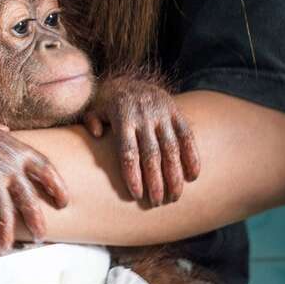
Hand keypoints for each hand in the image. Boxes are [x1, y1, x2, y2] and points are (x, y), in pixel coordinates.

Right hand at [0, 92, 68, 251]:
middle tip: (40, 236)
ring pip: (4, 213)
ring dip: (5, 233)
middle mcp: (11, 166)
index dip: (58, 187)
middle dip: (36, 220)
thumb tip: (5, 130)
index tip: (63, 203)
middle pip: (29, 199)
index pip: (47, 171)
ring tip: (6, 248)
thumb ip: (5, 136)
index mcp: (21, 152)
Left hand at [84, 75, 199, 205]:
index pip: (128, 151)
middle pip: (151, 154)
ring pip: (171, 148)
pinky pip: (186, 135)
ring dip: (175, 174)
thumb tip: (96, 134)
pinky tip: (193, 176)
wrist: (130, 80)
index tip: (136, 195)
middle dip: (155, 181)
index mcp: (122, 117)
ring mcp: (162, 113)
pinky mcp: (175, 111)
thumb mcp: (94, 108)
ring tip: (175, 196)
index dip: (132, 175)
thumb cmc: (108, 104)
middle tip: (157, 203)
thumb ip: (91, 120)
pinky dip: (192, 156)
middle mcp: (144, 115)